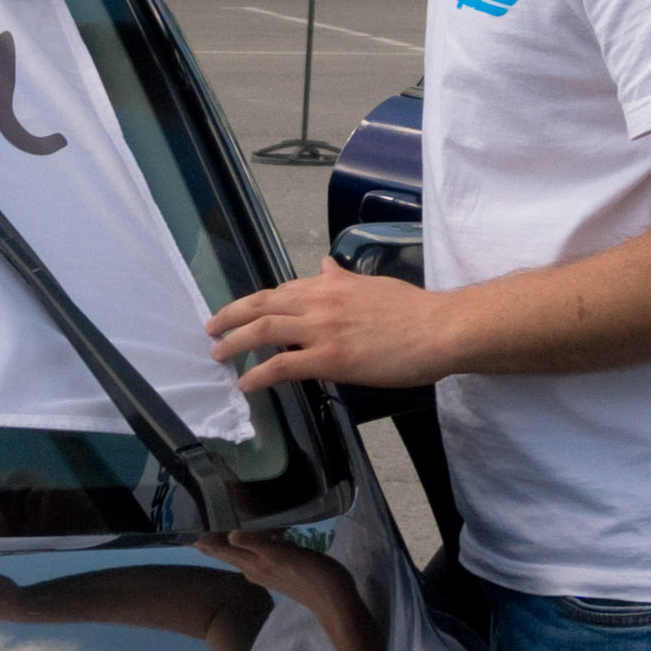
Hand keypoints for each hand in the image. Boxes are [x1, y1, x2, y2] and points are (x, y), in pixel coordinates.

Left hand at [206, 265, 475, 390]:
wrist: (440, 329)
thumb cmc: (413, 311)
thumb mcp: (372, 285)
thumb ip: (343, 279)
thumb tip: (324, 266)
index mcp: (331, 286)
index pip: (281, 290)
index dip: (254, 302)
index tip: (238, 312)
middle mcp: (321, 302)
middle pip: (262, 305)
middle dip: (230, 316)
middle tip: (211, 329)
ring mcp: (323, 330)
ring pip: (264, 331)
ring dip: (235, 343)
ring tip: (218, 355)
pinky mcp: (330, 359)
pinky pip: (282, 366)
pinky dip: (258, 375)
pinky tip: (245, 383)